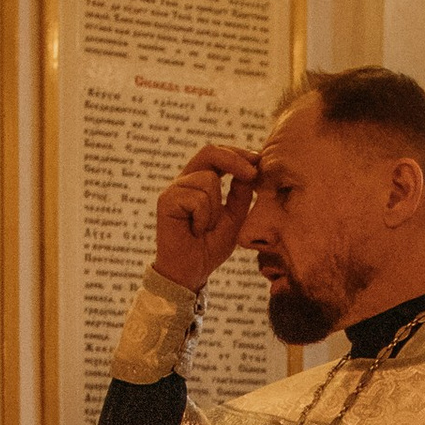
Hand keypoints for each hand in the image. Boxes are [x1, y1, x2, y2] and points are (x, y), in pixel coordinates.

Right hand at [154, 142, 260, 290]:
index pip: (218, 155)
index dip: (239, 153)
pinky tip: (196, 231)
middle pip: (209, 152)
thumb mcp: (234, 218)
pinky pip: (197, 198)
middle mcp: (186, 181)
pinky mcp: (166, 201)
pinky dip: (204, 218)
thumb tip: (250, 170)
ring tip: (206, 227)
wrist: (192, 272)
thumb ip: (241, 194)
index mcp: (200, 181)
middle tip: (253, 173)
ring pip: (207, 179)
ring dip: (216, 207)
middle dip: (234, 159)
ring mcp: (174, 190)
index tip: (259, 160)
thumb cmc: (210, 246)